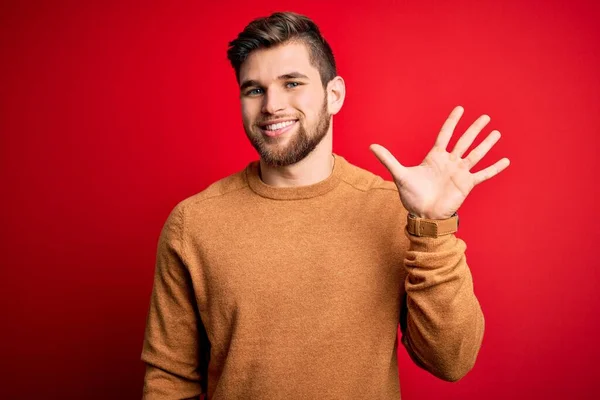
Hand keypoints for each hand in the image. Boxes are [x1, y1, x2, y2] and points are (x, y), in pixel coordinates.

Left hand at [370, 106, 509, 219]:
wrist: (423, 215)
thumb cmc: (412, 196)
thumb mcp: (400, 174)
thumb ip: (388, 159)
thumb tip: (371, 146)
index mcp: (435, 157)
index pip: (445, 134)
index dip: (452, 122)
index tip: (460, 109)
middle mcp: (449, 162)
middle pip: (464, 140)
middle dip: (474, 129)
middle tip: (485, 116)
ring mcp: (459, 172)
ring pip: (475, 153)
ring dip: (486, 144)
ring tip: (496, 132)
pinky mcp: (467, 184)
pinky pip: (483, 174)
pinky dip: (494, 168)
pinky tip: (506, 160)